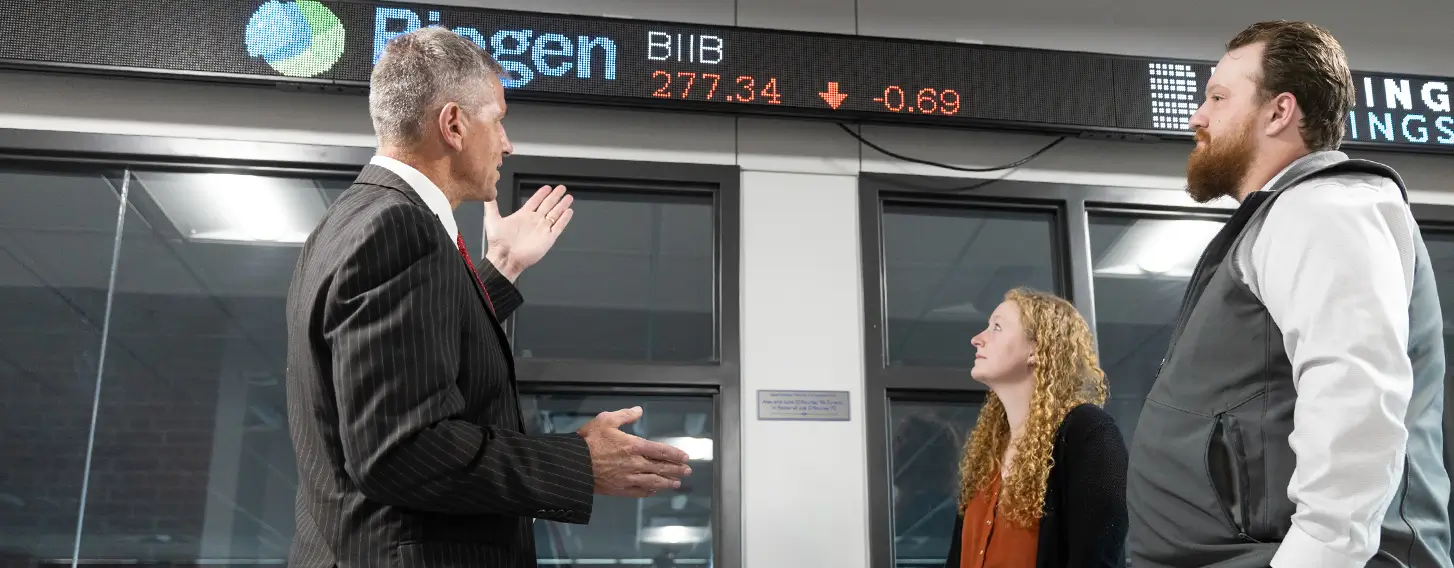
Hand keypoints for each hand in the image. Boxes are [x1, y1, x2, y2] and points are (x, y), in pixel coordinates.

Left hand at [482, 185, 573, 280]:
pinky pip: (558, 226)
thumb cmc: (498, 243)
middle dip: (555, 196)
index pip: (535, 201)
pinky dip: (564, 219)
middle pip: (548, 205)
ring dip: (562, 205)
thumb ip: (491, 206)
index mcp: (522, 216)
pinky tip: (569, 212)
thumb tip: (488, 194)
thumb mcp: (492, 219)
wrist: (505, 258)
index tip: (547, 187)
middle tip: (562, 188)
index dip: (541, 194)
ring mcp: (542, 229)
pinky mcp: (548, 238)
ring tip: (568, 197)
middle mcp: (534, 221)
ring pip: (555, 214)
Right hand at [577, 406, 692, 497]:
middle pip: (661, 468)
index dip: (675, 454)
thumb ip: (625, 415)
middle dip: (676, 470)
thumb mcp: (605, 420)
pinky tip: (655, 491)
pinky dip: (650, 491)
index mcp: (633, 446)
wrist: (573, 465)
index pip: (661, 451)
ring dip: (667, 483)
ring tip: (676, 484)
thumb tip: (639, 410)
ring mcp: (628, 479)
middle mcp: (635, 464)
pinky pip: (639, 492)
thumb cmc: (588, 441)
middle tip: (687, 471)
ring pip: (653, 482)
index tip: (685, 457)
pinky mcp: (620, 490)